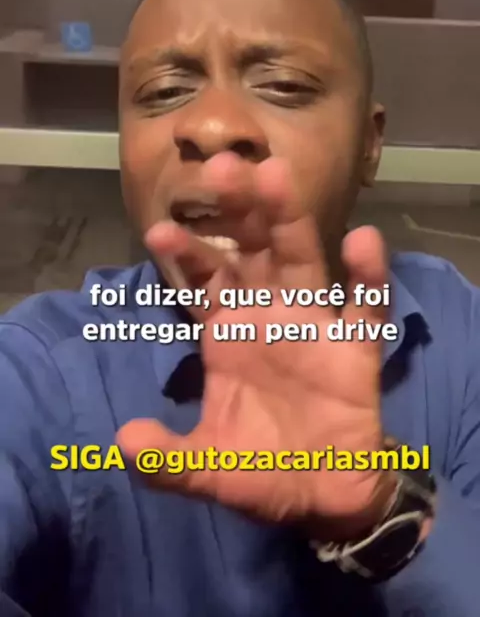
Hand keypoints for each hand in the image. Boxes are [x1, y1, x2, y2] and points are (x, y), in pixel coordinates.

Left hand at [118, 153, 395, 540]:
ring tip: (276, 174)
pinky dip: (368, 276)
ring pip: (302, 260)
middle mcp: (268, 314)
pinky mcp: (356, 346)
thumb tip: (122, 441)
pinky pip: (365, 306)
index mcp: (228, 332)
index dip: (186, 256)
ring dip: (290, 219)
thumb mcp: (208, 468)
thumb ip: (168, 459)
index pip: (204, 282)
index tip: (160, 230)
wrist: (323, 495)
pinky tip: (362, 241)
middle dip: (237, 212)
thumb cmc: (262, 468)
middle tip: (220, 167)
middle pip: (253, 252)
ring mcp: (313, 323)